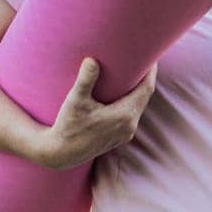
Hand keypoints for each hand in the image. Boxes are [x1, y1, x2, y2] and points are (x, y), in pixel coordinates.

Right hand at [35, 58, 156, 170]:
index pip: (146, 88)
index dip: (151, 71)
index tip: (151, 56)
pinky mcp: (119, 137)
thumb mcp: (75, 101)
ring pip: (138, 106)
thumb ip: (85, 80)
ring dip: (138, 90)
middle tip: (143, 59)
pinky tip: (125, 93)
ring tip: (136, 73)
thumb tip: (91, 60)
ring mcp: (125, 133)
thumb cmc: (67, 126)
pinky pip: (132, 115)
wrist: (60, 154)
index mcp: (124, 115)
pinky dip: (132, 102)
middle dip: (146, 78)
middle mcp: (129, 125)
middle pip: (145, 96)